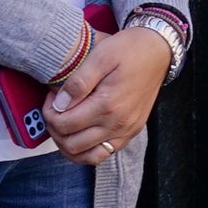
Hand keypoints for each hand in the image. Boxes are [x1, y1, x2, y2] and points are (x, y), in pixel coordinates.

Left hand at [42, 26, 170, 164]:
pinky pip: (103, 154)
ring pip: (87, 157)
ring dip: (68, 145)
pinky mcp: (131, 133)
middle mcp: (118, 124)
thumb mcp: (100, 56)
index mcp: (108, 105)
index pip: (64, 124)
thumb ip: (78, 82)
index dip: (49, 112)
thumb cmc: (129, 50)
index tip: (51, 97)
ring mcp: (126, 132)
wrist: (158, 51)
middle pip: (71, 144)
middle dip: (55, 129)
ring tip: (64, 125)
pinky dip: (86, 150)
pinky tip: (80, 135)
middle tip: (55, 110)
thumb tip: (59, 104)